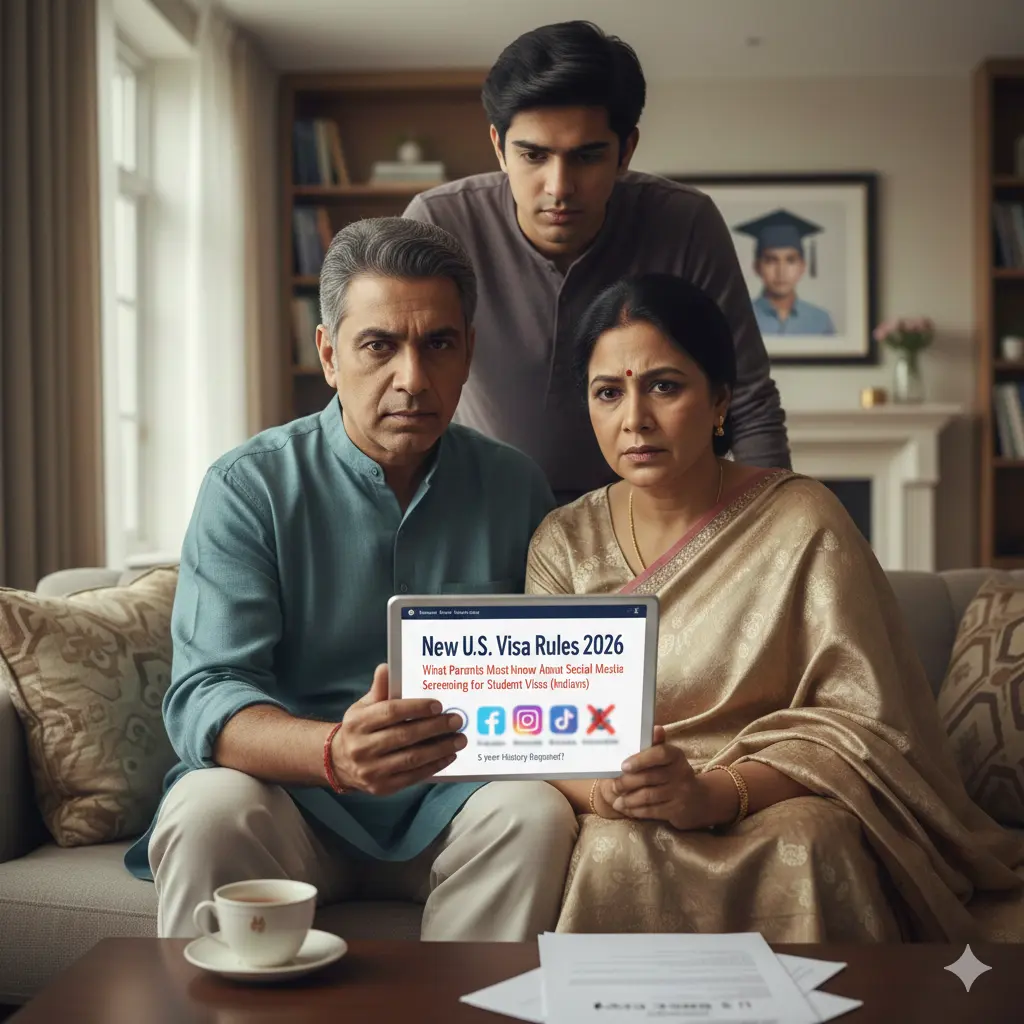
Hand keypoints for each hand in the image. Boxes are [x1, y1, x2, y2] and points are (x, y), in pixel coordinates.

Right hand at [329, 664, 465, 795]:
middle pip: (404, 736)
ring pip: (411, 758)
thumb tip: (386, 667)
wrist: (339, 762)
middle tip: (456, 720)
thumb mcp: (363, 707)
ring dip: (439, 748)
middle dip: (435, 727)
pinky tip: (448, 756)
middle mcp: (362, 747)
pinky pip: (412, 777)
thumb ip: (379, 689)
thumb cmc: (359, 729)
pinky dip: (433, 766)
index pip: (390, 712)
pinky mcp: (382, 787)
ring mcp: (371, 770)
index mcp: (358, 723)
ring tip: (459, 739)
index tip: (438, 705)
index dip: (416, 708)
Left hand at [607, 726, 718, 830]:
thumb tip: (654, 728)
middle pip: (648, 777)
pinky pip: (652, 811)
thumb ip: (656, 744)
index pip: (659, 753)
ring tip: (617, 801)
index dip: (640, 759)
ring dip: (628, 800)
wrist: (698, 799)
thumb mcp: (668, 758)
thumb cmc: (674, 773)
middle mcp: (681, 772)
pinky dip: (636, 811)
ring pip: (648, 796)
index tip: (623, 766)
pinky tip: (627, 809)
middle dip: (626, 783)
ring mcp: (681, 793)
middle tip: (613, 786)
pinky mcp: (678, 810)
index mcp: (676, 755)